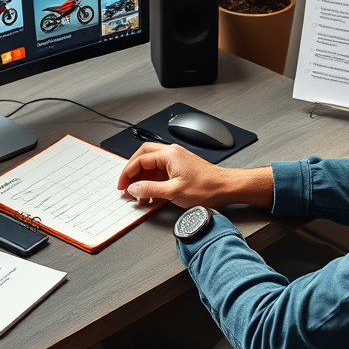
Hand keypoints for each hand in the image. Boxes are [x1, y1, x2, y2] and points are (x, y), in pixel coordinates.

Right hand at [116, 143, 273, 209]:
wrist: (225, 188)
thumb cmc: (206, 187)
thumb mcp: (173, 192)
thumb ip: (150, 189)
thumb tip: (133, 189)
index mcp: (169, 154)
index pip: (139, 159)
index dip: (127, 173)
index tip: (122, 185)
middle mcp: (171, 153)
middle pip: (143, 157)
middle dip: (132, 171)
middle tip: (126, 185)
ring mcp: (176, 160)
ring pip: (151, 164)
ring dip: (143, 178)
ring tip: (140, 195)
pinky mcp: (180, 168)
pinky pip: (160, 171)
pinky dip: (152, 181)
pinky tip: (152, 194)